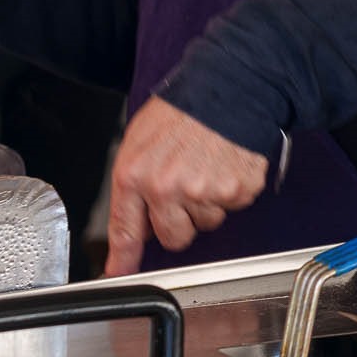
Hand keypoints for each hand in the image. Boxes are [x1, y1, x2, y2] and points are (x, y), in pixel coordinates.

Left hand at [104, 97, 268, 275]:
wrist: (231, 82)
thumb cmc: (186, 104)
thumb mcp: (141, 138)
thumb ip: (135, 181)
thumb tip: (135, 221)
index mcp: (137, 175)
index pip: (126, 230)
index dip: (123, 259)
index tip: (119, 274)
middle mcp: (167, 188)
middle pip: (174, 237)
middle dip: (180, 220)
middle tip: (188, 189)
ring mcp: (204, 191)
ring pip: (207, 222)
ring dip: (209, 202)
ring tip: (210, 164)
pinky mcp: (237, 188)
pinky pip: (235, 205)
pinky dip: (234, 188)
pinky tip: (229, 161)